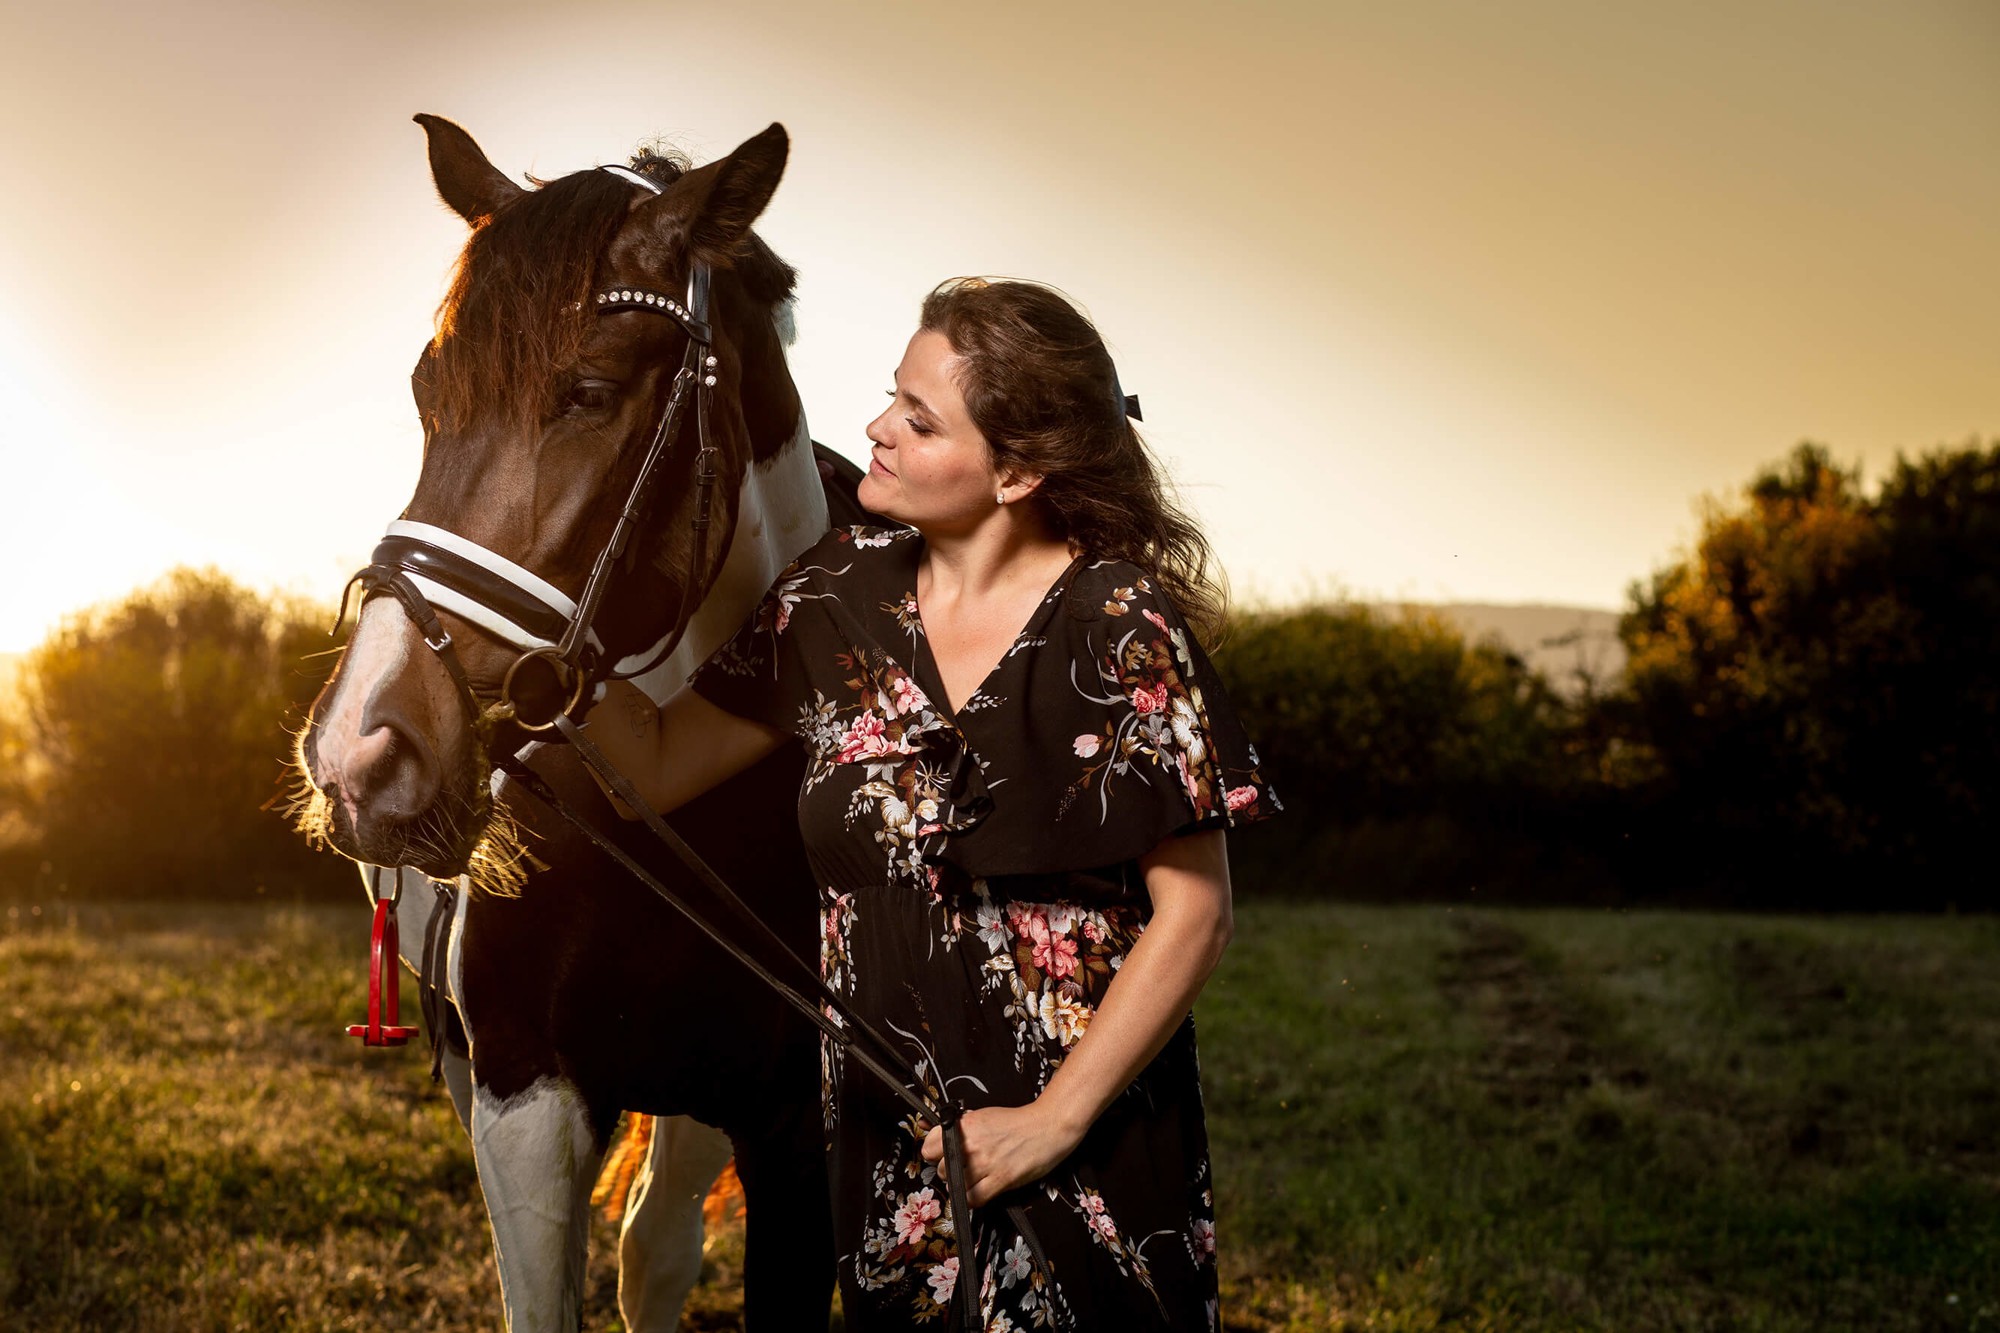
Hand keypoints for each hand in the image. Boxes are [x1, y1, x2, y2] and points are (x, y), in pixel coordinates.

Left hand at [919, 1102, 1083, 1206]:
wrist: (1047, 1127)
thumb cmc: (1015, 1122)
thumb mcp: (981, 1115)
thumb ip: (958, 1127)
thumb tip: (928, 1128)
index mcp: (965, 1126)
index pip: (929, 1147)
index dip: (934, 1154)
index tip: (942, 1156)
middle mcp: (971, 1144)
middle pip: (940, 1170)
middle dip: (949, 1171)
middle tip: (963, 1168)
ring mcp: (985, 1163)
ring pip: (954, 1186)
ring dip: (961, 1186)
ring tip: (973, 1180)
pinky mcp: (1000, 1180)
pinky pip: (973, 1199)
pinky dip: (973, 1198)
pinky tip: (981, 1190)